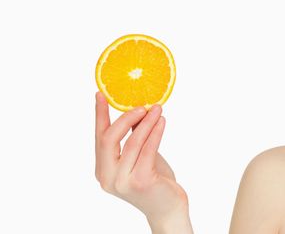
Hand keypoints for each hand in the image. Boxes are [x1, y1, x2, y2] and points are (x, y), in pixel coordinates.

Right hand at [94, 91, 189, 226]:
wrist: (167, 208)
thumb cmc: (154, 180)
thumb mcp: (140, 156)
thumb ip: (134, 136)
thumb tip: (136, 110)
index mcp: (102, 169)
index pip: (99, 137)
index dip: (99, 115)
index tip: (101, 94)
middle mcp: (107, 177)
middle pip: (109, 138)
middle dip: (125, 118)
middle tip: (141, 106)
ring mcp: (122, 181)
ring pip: (132, 142)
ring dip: (146, 122)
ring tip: (157, 109)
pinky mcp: (140, 181)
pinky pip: (148, 149)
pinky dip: (155, 132)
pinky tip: (162, 121)